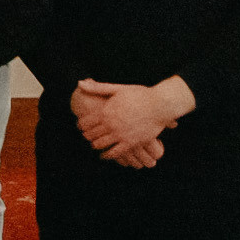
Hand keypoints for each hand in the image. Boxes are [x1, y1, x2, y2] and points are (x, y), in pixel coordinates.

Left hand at [74, 78, 188, 165]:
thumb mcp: (117, 89)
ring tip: (95, 145)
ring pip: (100, 144)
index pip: (85, 122)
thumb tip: (79, 83)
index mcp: (105, 111)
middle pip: (91, 134)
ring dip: (95, 145)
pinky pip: (114, 153)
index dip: (81, 125)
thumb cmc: (140, 95)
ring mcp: (120, 134)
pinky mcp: (130, 143)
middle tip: (86, 137)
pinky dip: (107, 156)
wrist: (160, 105)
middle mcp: (110, 124)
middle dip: (87, 136)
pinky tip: (104, 156)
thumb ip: (98, 88)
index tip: (80, 127)